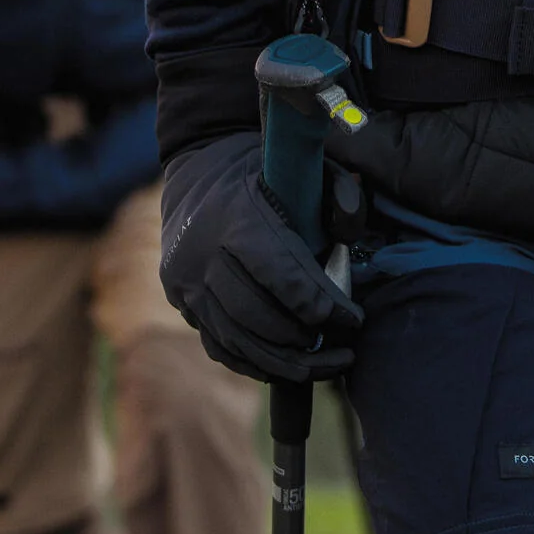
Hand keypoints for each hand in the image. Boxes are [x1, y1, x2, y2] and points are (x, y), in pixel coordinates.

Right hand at [157, 129, 360, 383]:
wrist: (196, 167)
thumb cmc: (260, 170)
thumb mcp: (301, 166)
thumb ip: (337, 197)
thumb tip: (349, 240)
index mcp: (237, 219)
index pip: (284, 277)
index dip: (325, 306)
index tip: (354, 319)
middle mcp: (203, 254)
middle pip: (259, 317)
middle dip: (306, 341)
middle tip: (342, 348)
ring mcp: (185, 282)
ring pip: (237, 340)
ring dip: (284, 362)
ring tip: (323, 365)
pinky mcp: (179, 299)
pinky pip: (218, 344)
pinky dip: (253, 362)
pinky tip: (285, 366)